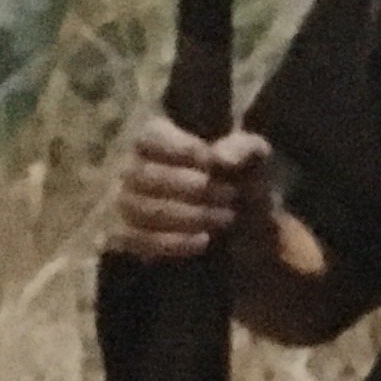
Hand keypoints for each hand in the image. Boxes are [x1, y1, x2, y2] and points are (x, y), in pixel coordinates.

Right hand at [109, 114, 275, 260]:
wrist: (247, 230)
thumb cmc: (242, 183)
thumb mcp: (255, 158)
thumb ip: (243, 147)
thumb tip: (219, 159)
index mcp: (158, 140)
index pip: (148, 138)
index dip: (179, 150)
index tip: (212, 164)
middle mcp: (133, 169)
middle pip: (143, 175)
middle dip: (192, 188)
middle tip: (230, 195)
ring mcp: (126, 204)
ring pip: (140, 208)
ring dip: (188, 215)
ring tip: (225, 218)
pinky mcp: (128, 238)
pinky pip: (136, 240)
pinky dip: (172, 242)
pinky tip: (203, 240)